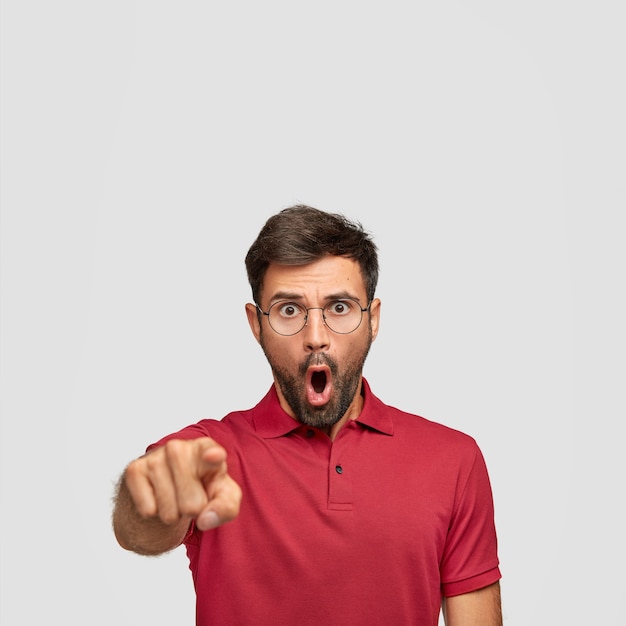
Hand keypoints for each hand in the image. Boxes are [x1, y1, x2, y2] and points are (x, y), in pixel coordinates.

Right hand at [124, 437, 241, 530]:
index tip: (214, 456)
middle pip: (192, 504)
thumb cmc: (203, 486)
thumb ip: (225, 508)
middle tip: (191, 498)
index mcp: (206, 449)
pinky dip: (153, 512)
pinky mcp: (134, 469)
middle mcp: (179, 447)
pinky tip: (156, 496)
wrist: (169, 484)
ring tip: (175, 497)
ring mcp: (155, 456)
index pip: (210, 451)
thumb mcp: (224, 496)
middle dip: (193, 511)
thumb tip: (205, 520)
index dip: (213, 455)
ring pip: (168, 511)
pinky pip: (148, 510)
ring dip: (173, 514)